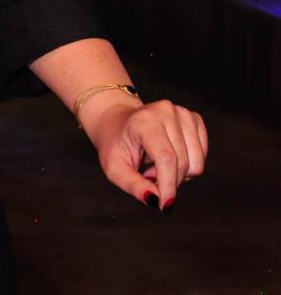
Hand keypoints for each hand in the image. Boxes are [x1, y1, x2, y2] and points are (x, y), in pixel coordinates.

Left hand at [81, 95, 207, 210]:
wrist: (117, 121)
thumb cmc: (115, 145)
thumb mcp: (114, 168)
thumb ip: (133, 185)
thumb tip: (155, 200)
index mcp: (144, 120)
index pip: (166, 158)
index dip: (168, 185)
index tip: (164, 205)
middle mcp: (166, 112)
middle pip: (182, 163)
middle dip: (168, 180)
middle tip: (148, 175)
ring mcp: (183, 113)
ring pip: (196, 163)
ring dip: (178, 174)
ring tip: (156, 165)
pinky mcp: (194, 119)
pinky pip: (202, 155)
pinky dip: (188, 165)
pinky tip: (169, 158)